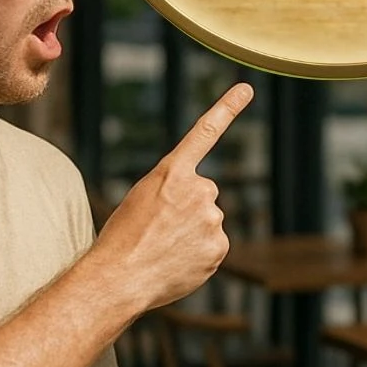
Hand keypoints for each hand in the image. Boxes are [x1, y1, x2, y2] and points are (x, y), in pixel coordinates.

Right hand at [96, 83, 253, 310]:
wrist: (119, 277)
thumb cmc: (123, 237)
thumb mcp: (142, 198)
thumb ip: (176, 192)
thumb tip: (204, 211)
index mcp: (173, 172)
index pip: (205, 133)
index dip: (227, 109)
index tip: (247, 89)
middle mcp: (200, 190)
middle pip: (203, 194)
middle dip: (188, 207)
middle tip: (160, 227)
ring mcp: (213, 219)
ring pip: (208, 221)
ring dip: (192, 232)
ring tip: (164, 247)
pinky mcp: (220, 247)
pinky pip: (213, 246)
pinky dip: (198, 254)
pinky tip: (176, 262)